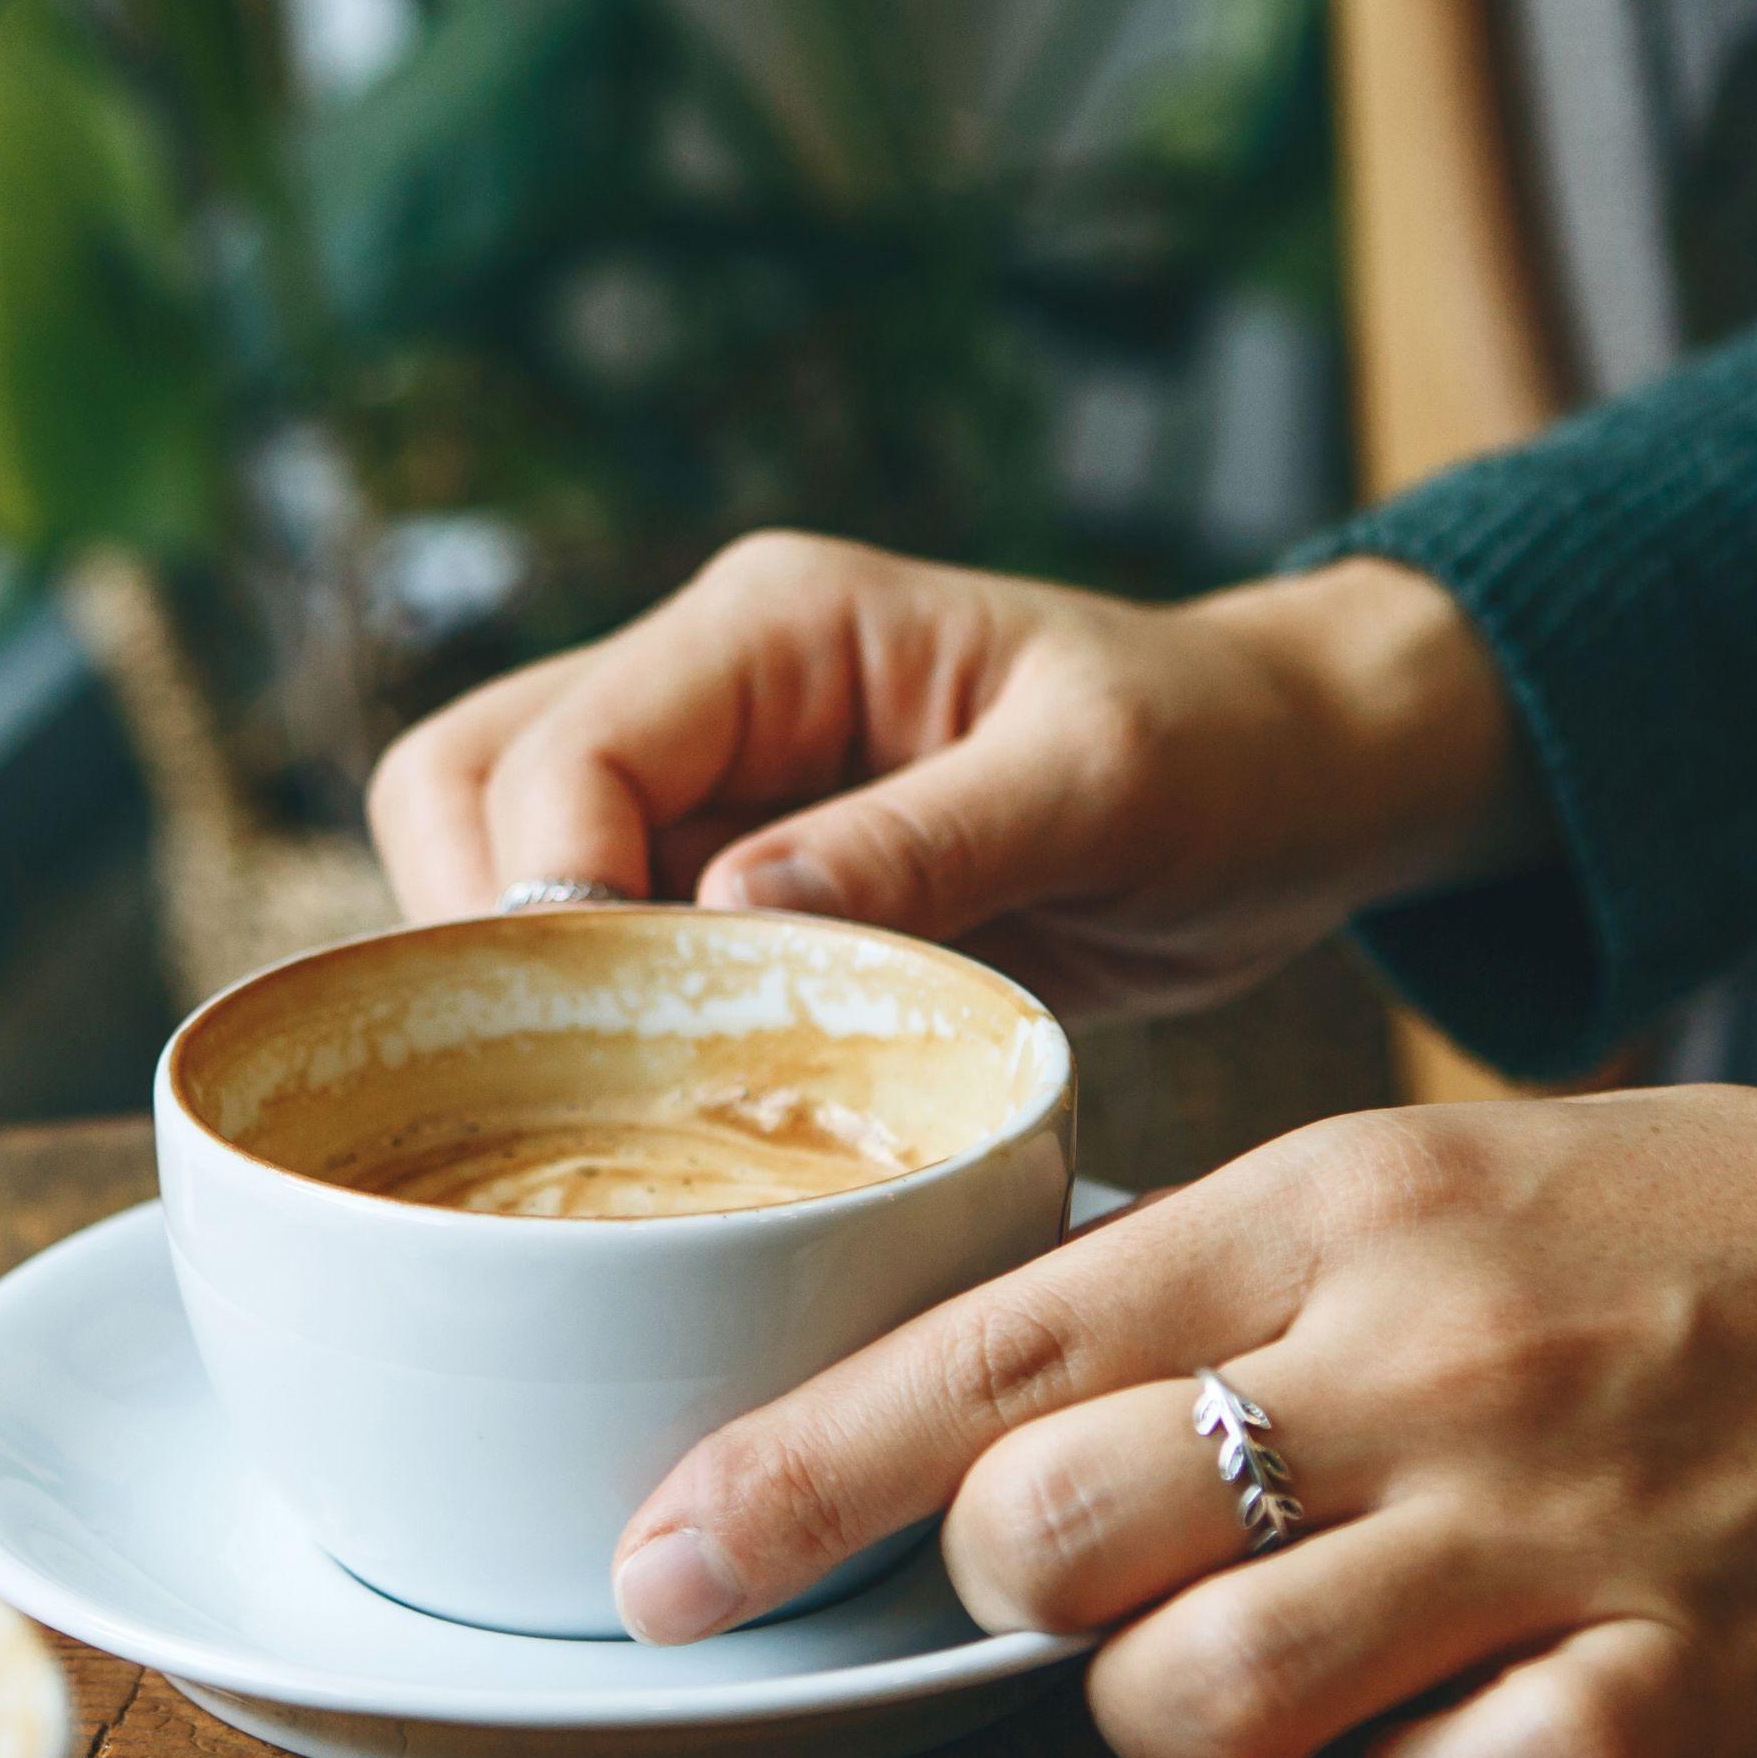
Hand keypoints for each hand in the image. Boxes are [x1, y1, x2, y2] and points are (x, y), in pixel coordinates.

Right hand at [366, 533, 1533, 1015]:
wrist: (1292, 784)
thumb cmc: (1221, 753)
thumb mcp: (1102, 785)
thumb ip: (924, 842)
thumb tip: (728, 912)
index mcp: (773, 623)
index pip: (560, 754)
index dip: (541, 902)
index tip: (603, 1044)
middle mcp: (705, 684)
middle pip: (464, 792)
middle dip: (475, 942)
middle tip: (556, 1103)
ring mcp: (705, 784)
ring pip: (496, 872)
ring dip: (516, 998)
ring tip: (596, 1127)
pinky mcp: (727, 881)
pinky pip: (595, 952)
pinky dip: (592, 1039)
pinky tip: (656, 1134)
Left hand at [609, 1090, 1756, 1757]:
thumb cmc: (1681, 1243)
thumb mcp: (1422, 1183)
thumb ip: (1205, 1284)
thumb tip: (964, 1414)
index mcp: (1325, 1212)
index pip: (979, 1351)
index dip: (784, 1481)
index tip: (651, 1573)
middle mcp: (1412, 1359)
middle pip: (1048, 1538)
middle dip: (1012, 1601)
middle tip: (1082, 1590)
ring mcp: (1546, 1527)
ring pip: (1200, 1700)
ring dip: (1184, 1717)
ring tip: (1281, 1658)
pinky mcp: (1678, 1685)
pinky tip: (1475, 1733)